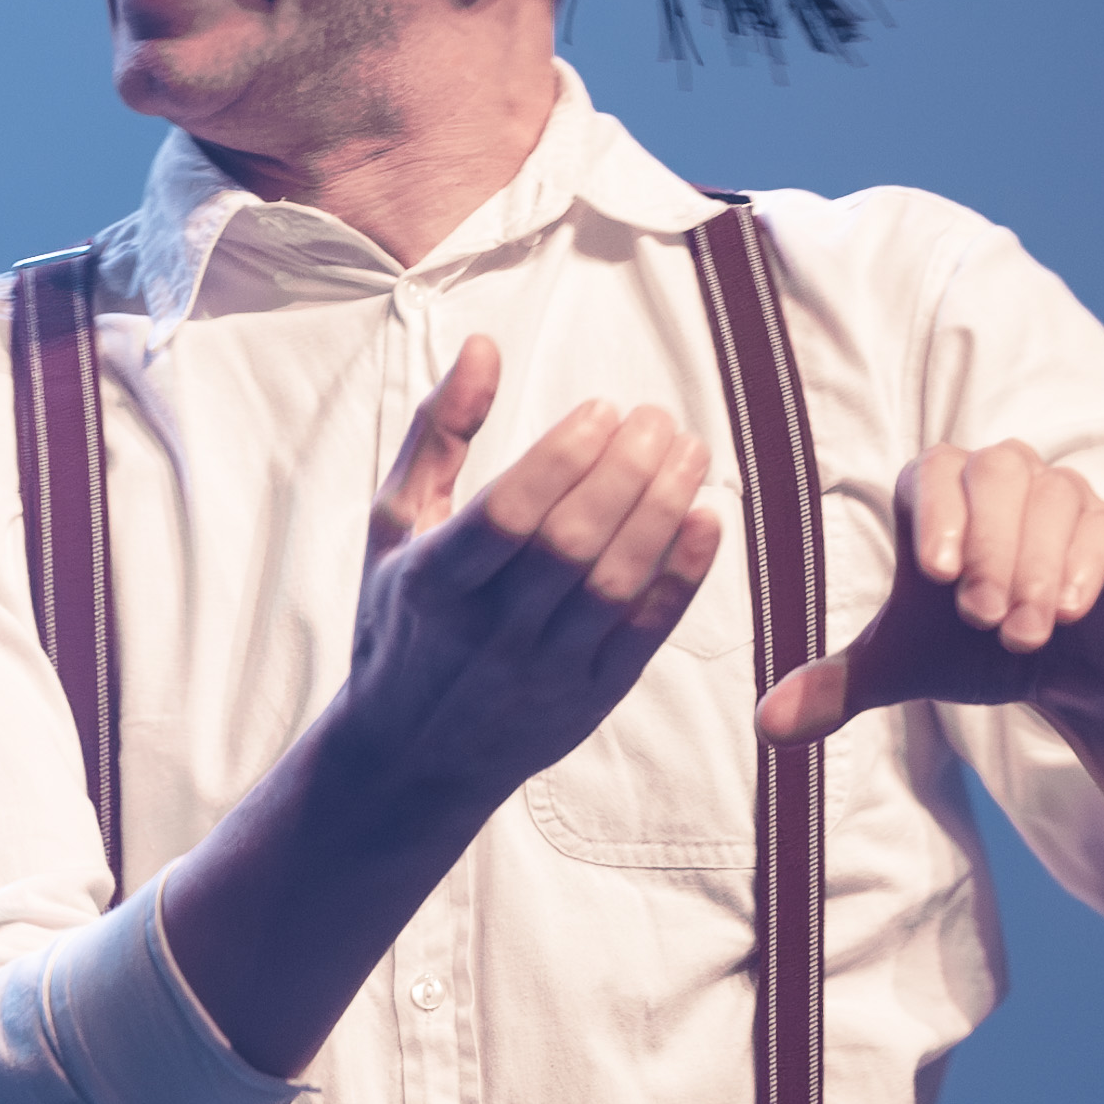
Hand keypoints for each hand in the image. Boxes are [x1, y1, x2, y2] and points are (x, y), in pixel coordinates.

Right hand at [331, 336, 728, 805]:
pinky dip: (681, 578)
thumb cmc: (404, 618)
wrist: (411, 755)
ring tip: (689, 452)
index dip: (563, 456)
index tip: (603, 408)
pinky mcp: (589, 700)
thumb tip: (483, 348)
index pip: (508, 514)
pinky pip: (644, 634)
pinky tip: (706, 520)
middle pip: (570, 544)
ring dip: (661, 511)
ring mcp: (543, 671)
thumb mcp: (397, 525)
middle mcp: (488, 632)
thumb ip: (439, 434)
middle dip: (625, 471)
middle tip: (658, 419)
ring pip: (614, 584)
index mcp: (433, 584)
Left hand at [755, 441, 1103, 744]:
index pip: (930, 473)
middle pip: (995, 473)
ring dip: (1034, 567)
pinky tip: (1066, 612)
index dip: (934, 514)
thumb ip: (836, 687)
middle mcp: (1000, 479)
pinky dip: (1083, 567)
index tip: (935, 573)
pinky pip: (1103, 528)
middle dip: (989, 546)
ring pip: (1052, 497)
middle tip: (982, 618)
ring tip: (1020, 635)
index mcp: (939, 495)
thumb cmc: (974, 647)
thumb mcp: (903, 668)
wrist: (1064, 668)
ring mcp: (1062, 498)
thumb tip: (765, 725)